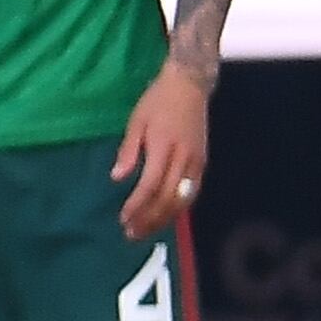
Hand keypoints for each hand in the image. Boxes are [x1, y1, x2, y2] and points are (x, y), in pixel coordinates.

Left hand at [114, 65, 213, 237]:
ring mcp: (197, 162)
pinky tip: (165, 216)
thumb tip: (117, 178)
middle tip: (131, 233)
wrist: (189, 87)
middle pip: (169, 198)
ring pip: (183, 199)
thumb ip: (128, 151)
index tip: (124, 219)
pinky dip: (179, 207)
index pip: (151, 185)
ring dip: (164, 218)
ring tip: (146, 230)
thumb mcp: (136, 122)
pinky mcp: (203, 163)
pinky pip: (192, 192)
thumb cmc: (157, 102)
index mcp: (165, 147)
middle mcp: (185, 159)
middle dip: (150, 218)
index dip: (138, 205)